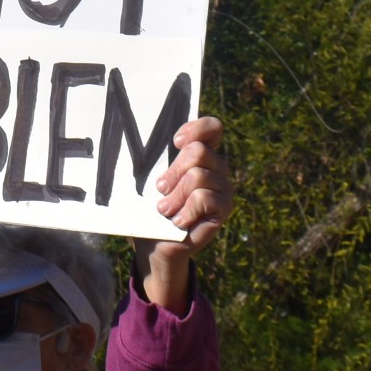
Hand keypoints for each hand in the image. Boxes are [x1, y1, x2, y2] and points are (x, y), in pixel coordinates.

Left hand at [134, 116, 232, 313]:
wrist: (154, 241)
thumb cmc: (150, 205)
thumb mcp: (150, 179)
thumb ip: (158, 159)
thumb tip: (146, 143)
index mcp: (201, 152)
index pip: (212, 128)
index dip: (196, 129)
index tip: (175, 142)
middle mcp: (216, 167)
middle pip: (199, 151)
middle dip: (174, 170)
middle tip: (160, 188)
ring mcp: (223, 187)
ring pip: (198, 176)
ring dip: (175, 196)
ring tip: (164, 209)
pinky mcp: (224, 208)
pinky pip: (204, 198)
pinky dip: (186, 210)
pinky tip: (178, 221)